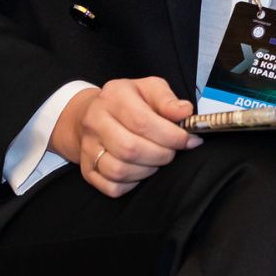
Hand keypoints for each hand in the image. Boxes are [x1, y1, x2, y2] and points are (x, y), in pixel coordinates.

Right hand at [49, 77, 200, 197]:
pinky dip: (132, 184)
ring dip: (148, 170)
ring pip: (119, 170)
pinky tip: (141, 170)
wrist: (92, 114)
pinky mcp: (87, 169)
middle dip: (161, 155)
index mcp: (114, 96)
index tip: (189, 140)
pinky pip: (112, 187)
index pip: (142, 122)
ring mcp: (88, 147)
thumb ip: (168, 100)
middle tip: (173, 151)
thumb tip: (185, 112)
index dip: (171, 136)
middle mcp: (95, 122)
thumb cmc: (128, 101)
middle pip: (130, 149)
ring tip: (157, 159)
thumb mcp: (150, 88)